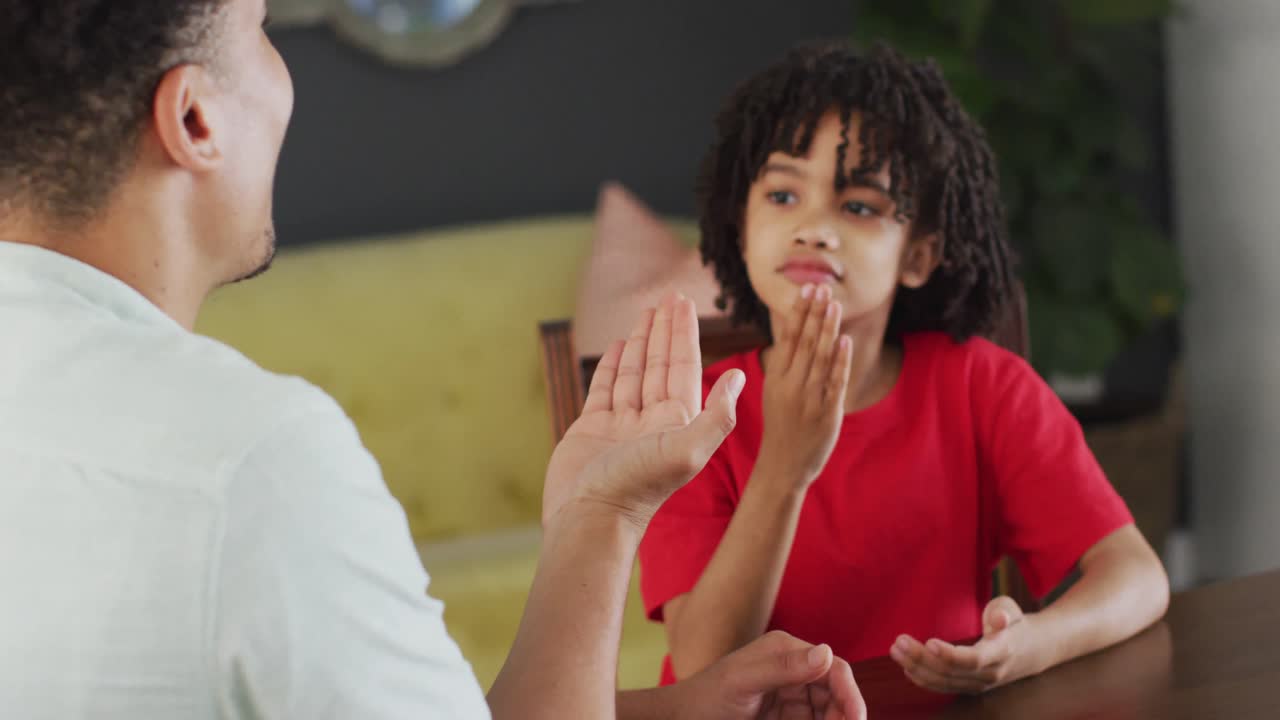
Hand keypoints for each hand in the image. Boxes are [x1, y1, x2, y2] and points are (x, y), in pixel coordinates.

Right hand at [542, 293, 745, 528]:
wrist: (591, 518)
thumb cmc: (639, 486)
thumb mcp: (687, 448)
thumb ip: (717, 413)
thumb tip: (742, 375)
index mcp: (677, 421)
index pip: (682, 366)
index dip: (683, 333)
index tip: (682, 302)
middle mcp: (651, 420)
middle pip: (660, 364)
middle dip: (664, 330)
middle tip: (667, 296)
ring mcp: (621, 424)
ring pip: (634, 373)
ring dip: (640, 342)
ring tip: (644, 313)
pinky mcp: (592, 429)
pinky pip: (605, 389)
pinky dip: (612, 366)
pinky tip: (617, 346)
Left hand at [678, 631, 865, 719]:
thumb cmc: (706, 697)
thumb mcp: (742, 681)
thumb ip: (783, 668)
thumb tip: (826, 653)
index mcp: (786, 650)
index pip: (833, 668)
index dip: (850, 693)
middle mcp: (793, 669)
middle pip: (836, 694)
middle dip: (844, 715)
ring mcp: (790, 696)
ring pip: (828, 712)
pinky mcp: (786, 717)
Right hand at [758, 284, 852, 487]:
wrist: (782, 466)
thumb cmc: (782, 426)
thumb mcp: (775, 393)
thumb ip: (786, 365)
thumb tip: (794, 332)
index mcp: (776, 378)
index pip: (788, 338)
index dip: (798, 312)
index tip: (806, 289)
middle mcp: (790, 386)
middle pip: (804, 343)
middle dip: (814, 313)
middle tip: (822, 287)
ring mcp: (809, 400)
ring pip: (819, 358)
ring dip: (827, 330)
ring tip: (835, 305)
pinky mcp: (827, 414)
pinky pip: (834, 383)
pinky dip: (840, 361)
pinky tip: (845, 341)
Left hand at [890, 596, 1043, 693]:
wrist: (1030, 651)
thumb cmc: (1014, 624)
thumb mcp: (1012, 611)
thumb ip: (1003, 612)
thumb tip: (998, 618)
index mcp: (1002, 651)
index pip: (974, 659)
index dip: (950, 654)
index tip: (929, 642)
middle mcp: (990, 673)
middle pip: (951, 672)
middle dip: (921, 658)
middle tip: (899, 641)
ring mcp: (980, 684)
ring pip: (944, 682)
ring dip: (916, 668)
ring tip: (896, 650)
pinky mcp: (970, 687)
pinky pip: (944, 687)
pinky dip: (924, 679)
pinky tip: (907, 667)